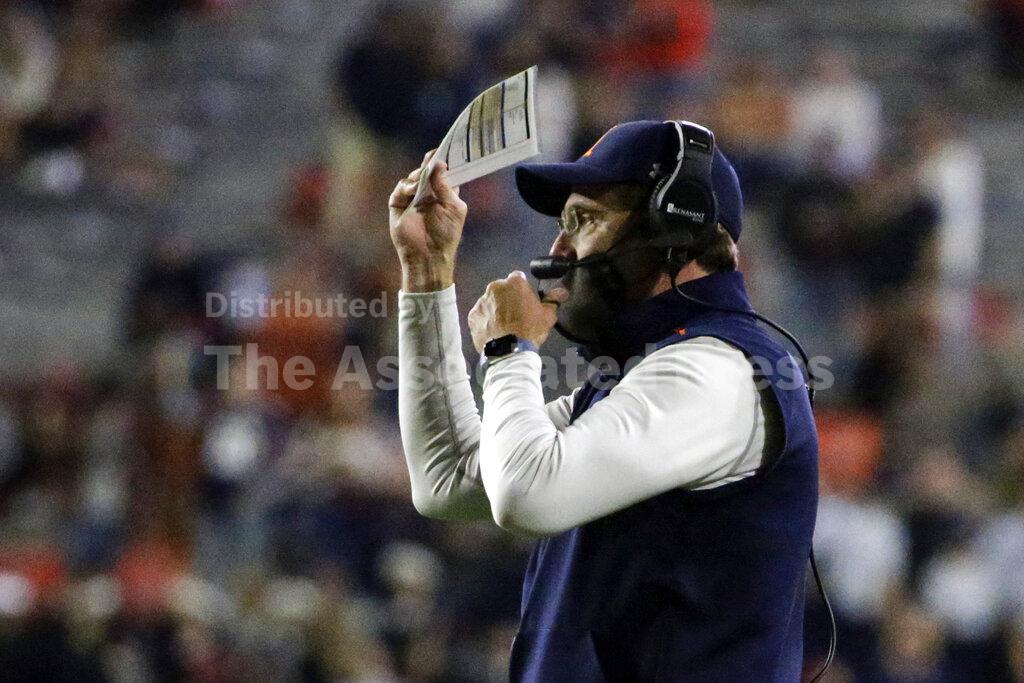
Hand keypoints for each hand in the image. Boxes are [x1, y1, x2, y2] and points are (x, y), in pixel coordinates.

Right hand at [389, 151, 467, 291]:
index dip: (443, 163)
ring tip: (422, 176)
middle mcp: (428, 194)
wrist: (428, 255)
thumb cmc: (446, 235)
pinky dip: (406, 187)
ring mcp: (412, 199)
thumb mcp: (453, 207)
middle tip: (432, 158)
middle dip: (428, 164)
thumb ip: (445, 186)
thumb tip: (439, 164)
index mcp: (444, 194)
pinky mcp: (398, 205)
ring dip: (417, 175)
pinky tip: (412, 190)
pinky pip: (400, 189)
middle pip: (426, 172)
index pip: (443, 174)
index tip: (444, 151)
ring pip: (412, 178)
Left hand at [468, 272, 568, 353]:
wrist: (508, 351)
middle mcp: (495, 287)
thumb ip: (553, 300)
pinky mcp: (472, 315)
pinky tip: (494, 332)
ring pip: (490, 302)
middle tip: (515, 315)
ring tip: (504, 326)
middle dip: (507, 298)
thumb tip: (562, 291)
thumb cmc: (530, 329)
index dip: (523, 290)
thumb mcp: (548, 316)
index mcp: (514, 282)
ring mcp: (481, 301)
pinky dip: (486, 320)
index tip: (526, 302)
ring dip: (496, 309)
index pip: (518, 278)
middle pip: (502, 289)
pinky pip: (481, 315)